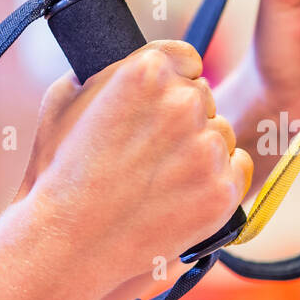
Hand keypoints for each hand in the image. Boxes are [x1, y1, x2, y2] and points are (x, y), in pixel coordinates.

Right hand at [14, 41, 252, 294]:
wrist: (69, 242)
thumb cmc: (62, 168)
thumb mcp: (68, 96)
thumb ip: (113, 67)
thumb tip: (139, 58)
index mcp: (147, 72)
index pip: (187, 59)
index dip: (172, 82)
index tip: (155, 106)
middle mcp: (184, 103)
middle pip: (204, 98)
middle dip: (183, 118)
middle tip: (148, 151)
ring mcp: (207, 148)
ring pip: (221, 133)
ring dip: (200, 150)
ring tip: (158, 179)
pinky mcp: (222, 190)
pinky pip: (238, 167)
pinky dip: (216, 179)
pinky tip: (182, 194)